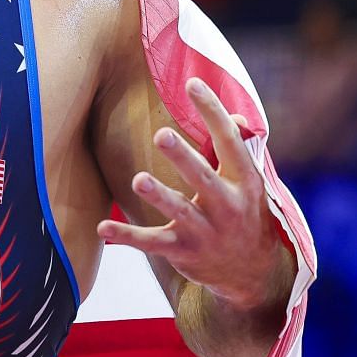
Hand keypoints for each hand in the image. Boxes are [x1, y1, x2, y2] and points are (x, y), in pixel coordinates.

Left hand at [95, 76, 285, 308]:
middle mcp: (227, 205)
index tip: (193, 83)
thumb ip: (237, 148)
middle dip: (183, 158)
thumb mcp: (250, 182)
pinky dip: (127, 236)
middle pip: (204, 178)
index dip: (212, 111)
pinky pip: (152, 243)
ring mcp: (206, 231)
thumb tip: (234, 112)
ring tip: (138, 179)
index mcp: (244, 180)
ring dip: (159, 196)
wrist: (254, 273)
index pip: (229, 141)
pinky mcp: (184, 251)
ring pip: (180, 211)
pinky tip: (102, 227)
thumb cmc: (246, 213)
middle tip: (162, 134)